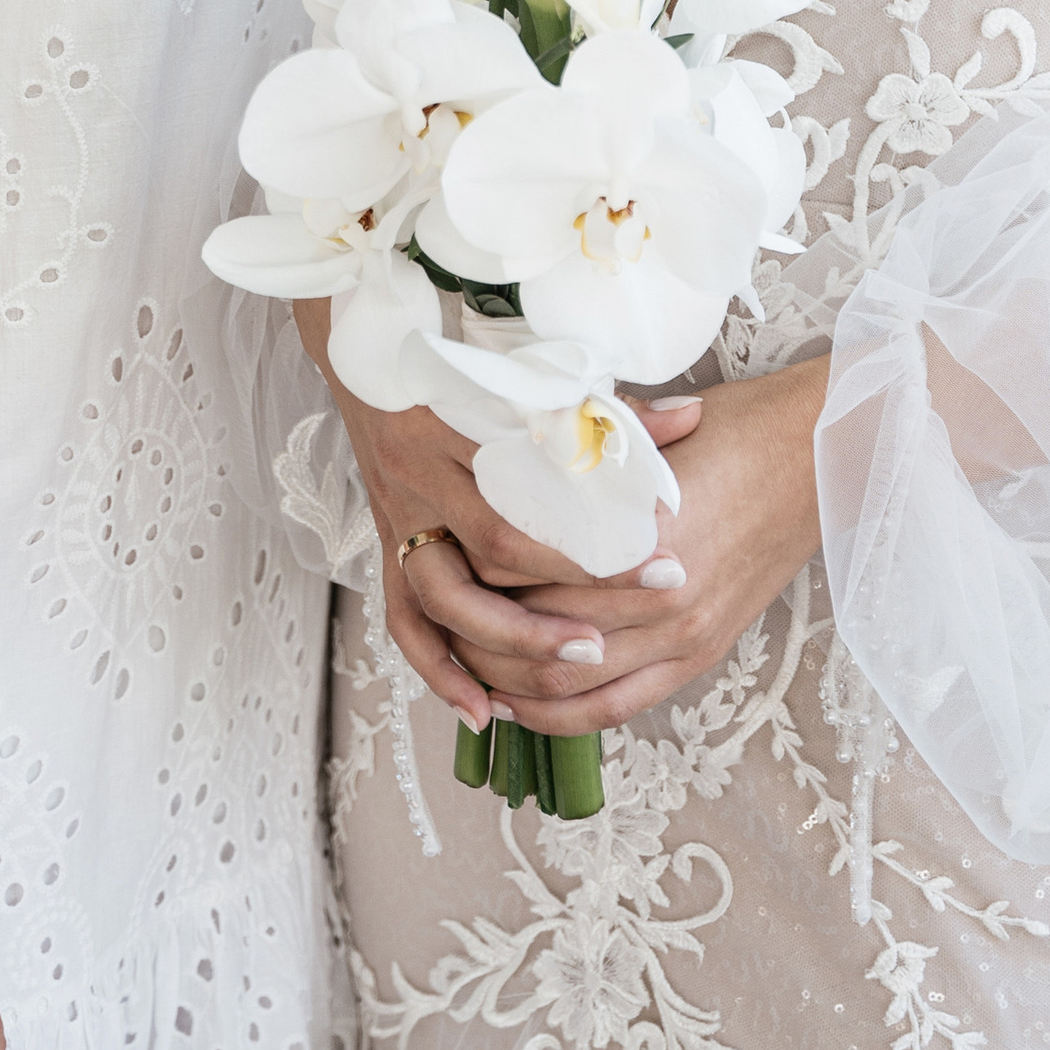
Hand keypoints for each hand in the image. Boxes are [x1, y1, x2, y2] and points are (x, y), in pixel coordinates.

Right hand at [297, 299, 699, 730]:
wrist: (359, 339)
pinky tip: (479, 710)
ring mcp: (398, 513)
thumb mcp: (529, 368)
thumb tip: (689, 419)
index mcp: (459, 418)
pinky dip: (438, 667)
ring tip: (580, 660)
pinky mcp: (386, 541)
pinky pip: (402, 618)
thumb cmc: (457, 353)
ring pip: (442, 597)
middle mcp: (422, 472)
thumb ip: (603, 403)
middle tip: (639, 612)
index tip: (658, 552)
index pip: (537, 485)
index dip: (596, 523)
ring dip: (510, 640)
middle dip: (569, 589)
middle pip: (495, 547)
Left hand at [444, 361, 826, 734]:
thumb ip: (579, 455)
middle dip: (477, 630)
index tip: (447, 550)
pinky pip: (614, 709)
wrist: (823, 455)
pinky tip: (519, 704)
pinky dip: (557, 716)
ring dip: (508, 682)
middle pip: (534, 630)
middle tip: (440, 612)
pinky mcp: (701, 657)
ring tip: (467, 664)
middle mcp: (660, 597)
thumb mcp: (648, 432)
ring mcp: (683, 635)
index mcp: (638, 532)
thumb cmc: (739, 427)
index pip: (523, 567)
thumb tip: (506, 456)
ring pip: (566, 684)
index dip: (473, 565)